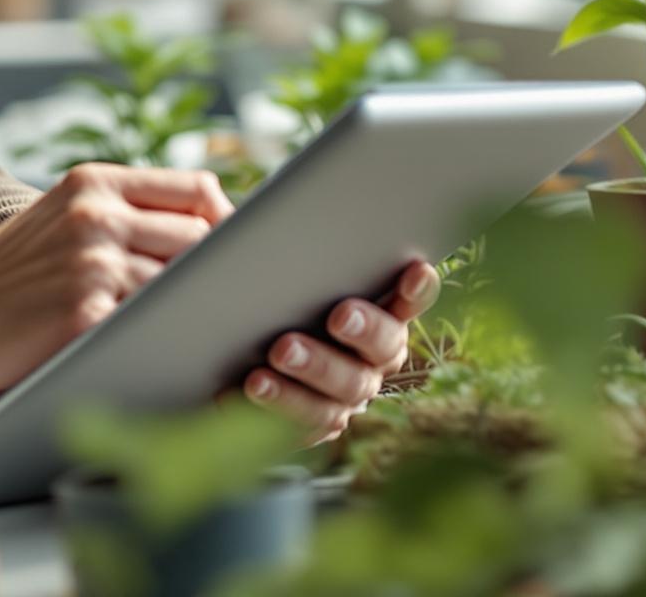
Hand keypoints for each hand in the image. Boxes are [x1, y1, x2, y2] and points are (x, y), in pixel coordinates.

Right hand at [0, 164, 231, 413]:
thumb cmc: (4, 276)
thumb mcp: (59, 219)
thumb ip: (121, 214)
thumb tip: (207, 230)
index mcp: (93, 184)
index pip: (197, 189)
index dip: (227, 224)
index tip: (235, 256)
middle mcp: (95, 215)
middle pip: (203, 237)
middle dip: (218, 273)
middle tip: (225, 302)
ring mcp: (91, 264)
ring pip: (184, 284)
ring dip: (196, 311)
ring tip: (197, 331)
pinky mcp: (84, 315)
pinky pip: (154, 326)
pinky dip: (166, 339)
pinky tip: (163, 351)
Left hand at [234, 258, 440, 444]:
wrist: (228, 352)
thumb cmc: (267, 295)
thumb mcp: (285, 273)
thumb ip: (304, 257)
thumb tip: (297, 219)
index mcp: (380, 314)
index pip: (409, 300)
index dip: (417, 289)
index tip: (415, 269)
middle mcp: (372, 359)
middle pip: (384, 348)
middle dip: (364, 330)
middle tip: (339, 315)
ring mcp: (346, 396)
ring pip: (343, 391)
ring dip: (313, 370)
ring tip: (276, 354)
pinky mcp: (311, 427)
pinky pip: (301, 424)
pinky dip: (274, 406)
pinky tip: (243, 388)